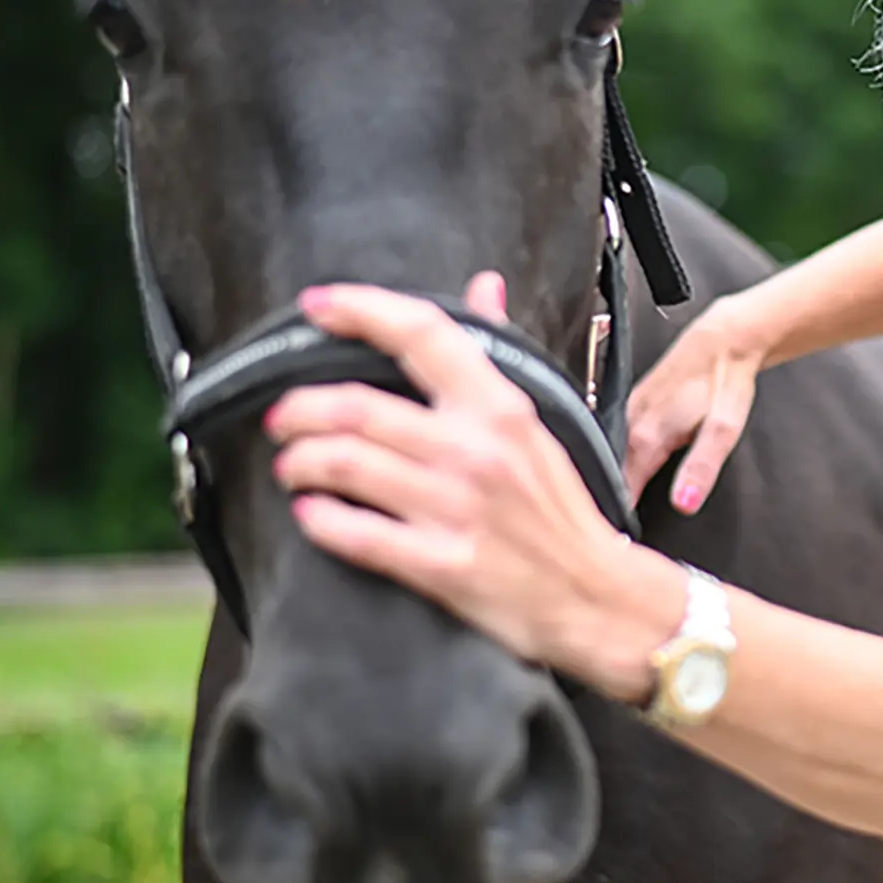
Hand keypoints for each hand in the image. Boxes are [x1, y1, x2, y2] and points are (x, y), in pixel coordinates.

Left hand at [266, 271, 646, 687]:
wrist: (597, 595)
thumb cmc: (562, 510)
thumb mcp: (540, 422)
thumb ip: (502, 354)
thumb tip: (484, 287)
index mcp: (501, 408)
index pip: (423, 335)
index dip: (361, 311)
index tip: (317, 305)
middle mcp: (476, 451)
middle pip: (358, 407)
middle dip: (300, 409)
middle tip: (284, 417)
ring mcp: (458, 509)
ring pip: (345, 464)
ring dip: (300, 460)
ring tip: (292, 465)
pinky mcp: (444, 566)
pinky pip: (358, 534)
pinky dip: (320, 519)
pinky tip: (312, 513)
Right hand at [624, 295, 768, 512]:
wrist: (725, 339)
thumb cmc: (725, 380)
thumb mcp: (722, 430)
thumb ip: (701, 469)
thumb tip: (684, 503)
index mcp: (646, 435)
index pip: (623, 487)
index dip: (621, 515)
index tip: (619, 539)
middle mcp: (632, 422)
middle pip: (615, 473)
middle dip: (612, 499)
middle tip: (614, 532)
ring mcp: (632, 410)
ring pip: (614, 455)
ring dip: (615, 478)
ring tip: (616, 506)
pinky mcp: (638, 403)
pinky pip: (620, 438)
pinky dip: (622, 457)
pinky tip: (630, 470)